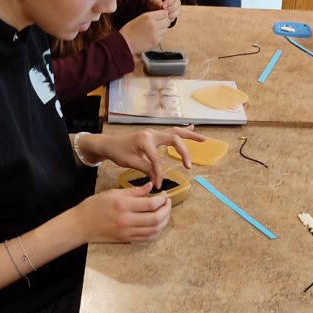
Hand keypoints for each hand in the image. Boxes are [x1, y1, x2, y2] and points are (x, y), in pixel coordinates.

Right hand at [77, 183, 172, 242]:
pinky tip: (157, 224)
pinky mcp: (126, 240)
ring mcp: (127, 232)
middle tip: (167, 203)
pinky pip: (147, 238)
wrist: (81, 225)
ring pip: (154, 230)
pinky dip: (156, 231)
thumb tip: (150, 186)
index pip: (151, 203)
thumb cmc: (94, 206)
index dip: (162, 199)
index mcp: (123, 205)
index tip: (164, 194)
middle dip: (166, 210)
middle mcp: (127, 220)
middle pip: (156, 218)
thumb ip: (133, 191)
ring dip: (164, 221)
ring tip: (165, 213)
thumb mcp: (113, 193)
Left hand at [88, 126, 205, 186]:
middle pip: (174, 139)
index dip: (159, 172)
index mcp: (145, 139)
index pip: (157, 159)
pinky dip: (183, 131)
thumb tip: (158, 181)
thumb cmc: (118, 152)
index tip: (159, 184)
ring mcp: (154, 132)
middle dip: (184, 152)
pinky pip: (171, 132)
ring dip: (190, 136)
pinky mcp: (154, 134)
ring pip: (175, 132)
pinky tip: (192, 127)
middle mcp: (152, 133)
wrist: (109, 143)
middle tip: (189, 165)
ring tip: (203, 139)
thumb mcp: (130, 162)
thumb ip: (146, 170)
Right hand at [120, 10, 171, 55]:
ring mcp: (155, 34)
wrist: (124, 42)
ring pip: (166, 29)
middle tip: (159, 24)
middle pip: (167, 21)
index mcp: (148, 17)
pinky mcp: (155, 42)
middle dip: (164, 22)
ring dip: (162, 29)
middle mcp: (153, 25)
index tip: (162, 16)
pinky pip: (162, 37)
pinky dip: (159, 36)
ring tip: (154, 31)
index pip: (164, 13)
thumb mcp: (140, 18)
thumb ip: (151, 16)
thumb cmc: (129, 30)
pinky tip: (151, 36)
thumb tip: (163, 15)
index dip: (163, 15)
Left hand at [147, 0, 180, 22]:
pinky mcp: (176, 12)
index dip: (169, 2)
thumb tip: (161, 6)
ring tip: (165, 16)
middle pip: (177, 3)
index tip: (163, 7)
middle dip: (171, 9)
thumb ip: (156, 1)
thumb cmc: (153, 0)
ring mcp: (176, 5)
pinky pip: (177, 15)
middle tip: (165, 12)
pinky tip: (166, 19)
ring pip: (178, 10)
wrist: (153, 6)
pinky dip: (172, 18)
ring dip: (172, 14)